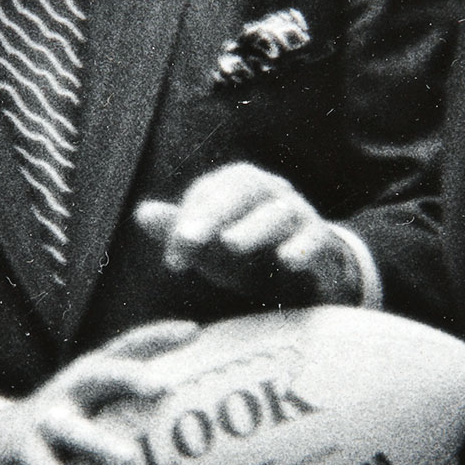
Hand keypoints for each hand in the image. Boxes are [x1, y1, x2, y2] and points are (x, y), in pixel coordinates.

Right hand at [0, 320, 198, 464]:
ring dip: (97, 442)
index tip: (193, 332)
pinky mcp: (26, 453)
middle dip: (128, 377)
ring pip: (69, 427)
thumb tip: (202, 427)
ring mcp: (46, 419)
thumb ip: (139, 410)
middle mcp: (70, 390)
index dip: (158, 336)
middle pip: (98, 374)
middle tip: (161, 389)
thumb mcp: (100, 407)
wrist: (0, 446)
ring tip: (126, 461)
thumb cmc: (71, 426)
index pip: (127, 347)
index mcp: (94, 375)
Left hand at [133, 163, 362, 304]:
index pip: (208, 194)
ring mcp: (299, 213)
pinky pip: (315, 238)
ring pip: (279, 212)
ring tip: (230, 244)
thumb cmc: (249, 256)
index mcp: (237, 186)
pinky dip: (303, 247)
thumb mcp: (211, 249)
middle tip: (190, 239)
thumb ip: (181, 233)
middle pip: (243, 190)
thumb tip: (142, 214)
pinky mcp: (322, 240)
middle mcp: (269, 191)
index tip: (173, 261)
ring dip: (254, 228)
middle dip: (214, 213)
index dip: (188, 223)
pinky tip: (287, 261)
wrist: (305, 279)